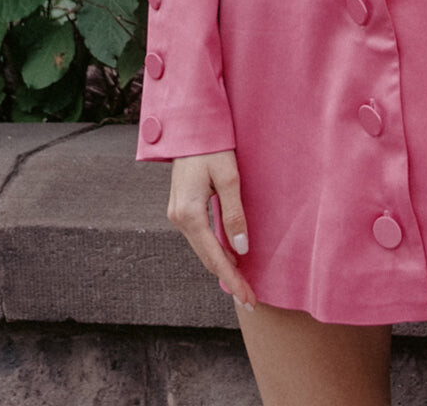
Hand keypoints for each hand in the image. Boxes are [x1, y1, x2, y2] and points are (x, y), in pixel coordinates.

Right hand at [167, 151, 256, 309]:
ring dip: (222, 267)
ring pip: (202, 249)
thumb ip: (234, 214)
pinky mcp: (181, 208)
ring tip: (242, 284)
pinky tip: (228, 259)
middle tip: (249, 300)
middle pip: (206, 258)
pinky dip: (214, 251)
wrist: (188, 126)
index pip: (214, 258)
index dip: (232, 280)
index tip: (248, 299)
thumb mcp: (228, 178)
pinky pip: (200, 237)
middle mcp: (178, 218)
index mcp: (188, 213)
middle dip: (228, 279)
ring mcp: (177, 214)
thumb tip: (241, 249)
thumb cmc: (211, 147)